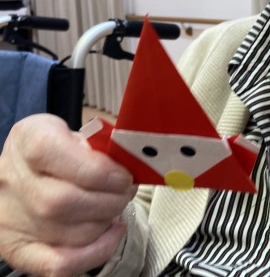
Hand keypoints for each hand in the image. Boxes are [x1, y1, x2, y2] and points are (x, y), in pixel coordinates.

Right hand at [0, 114, 136, 276]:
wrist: (23, 169)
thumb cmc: (60, 148)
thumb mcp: (75, 131)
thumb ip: (100, 144)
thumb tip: (132, 162)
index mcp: (29, 139)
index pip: (52, 153)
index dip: (98, 169)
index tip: (124, 174)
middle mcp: (13, 180)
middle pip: (63, 201)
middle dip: (111, 198)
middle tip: (127, 190)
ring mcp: (12, 219)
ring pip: (69, 233)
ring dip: (107, 220)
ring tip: (117, 204)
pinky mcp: (18, 248)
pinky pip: (59, 265)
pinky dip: (96, 252)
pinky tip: (113, 232)